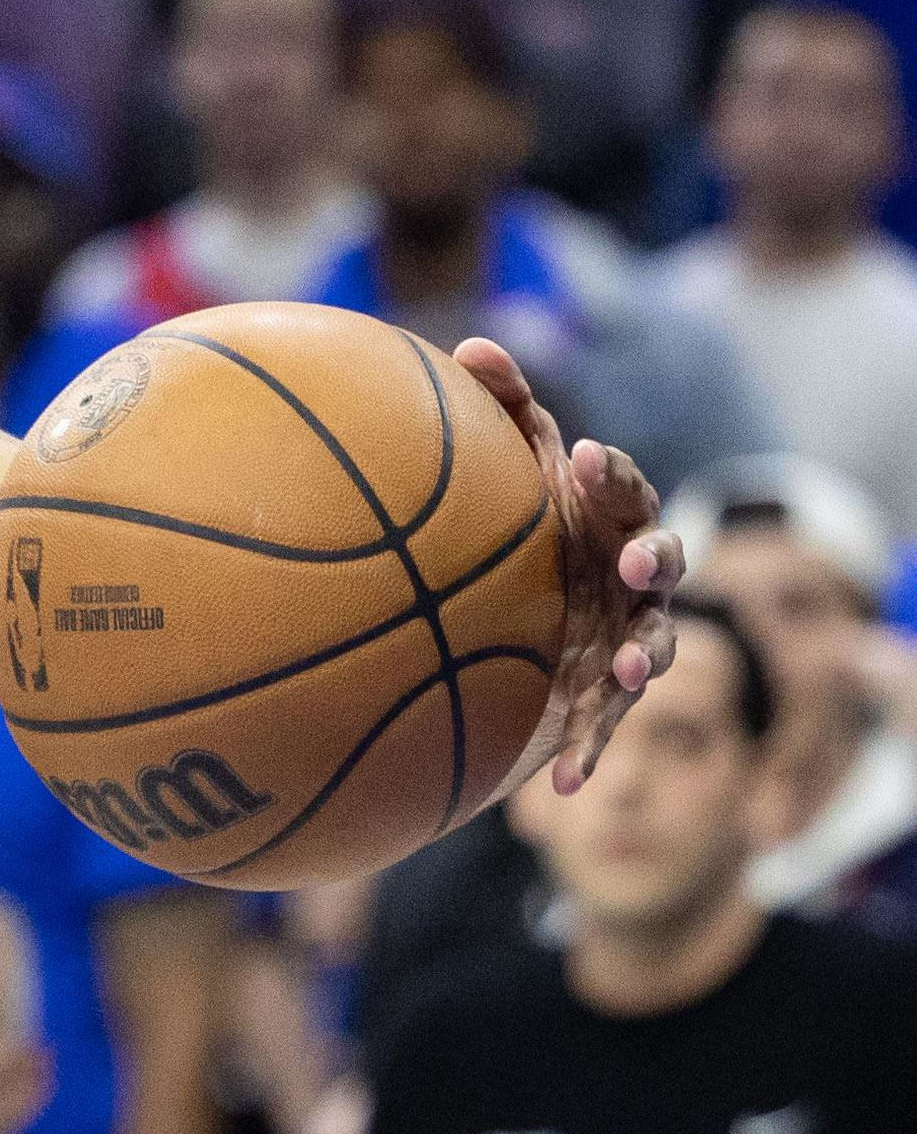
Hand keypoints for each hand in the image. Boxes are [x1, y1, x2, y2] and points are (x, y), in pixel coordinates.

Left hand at [456, 337, 679, 795]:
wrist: (520, 599)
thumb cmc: (522, 514)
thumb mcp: (512, 462)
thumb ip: (502, 407)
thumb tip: (470, 346)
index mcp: (607, 514)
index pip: (623, 485)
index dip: (612, 472)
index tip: (588, 457)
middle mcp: (631, 572)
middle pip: (662, 560)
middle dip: (653, 559)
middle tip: (633, 563)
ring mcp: (628, 632)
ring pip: (655, 645)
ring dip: (646, 658)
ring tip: (629, 673)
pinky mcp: (607, 689)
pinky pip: (608, 724)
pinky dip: (592, 751)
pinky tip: (564, 787)